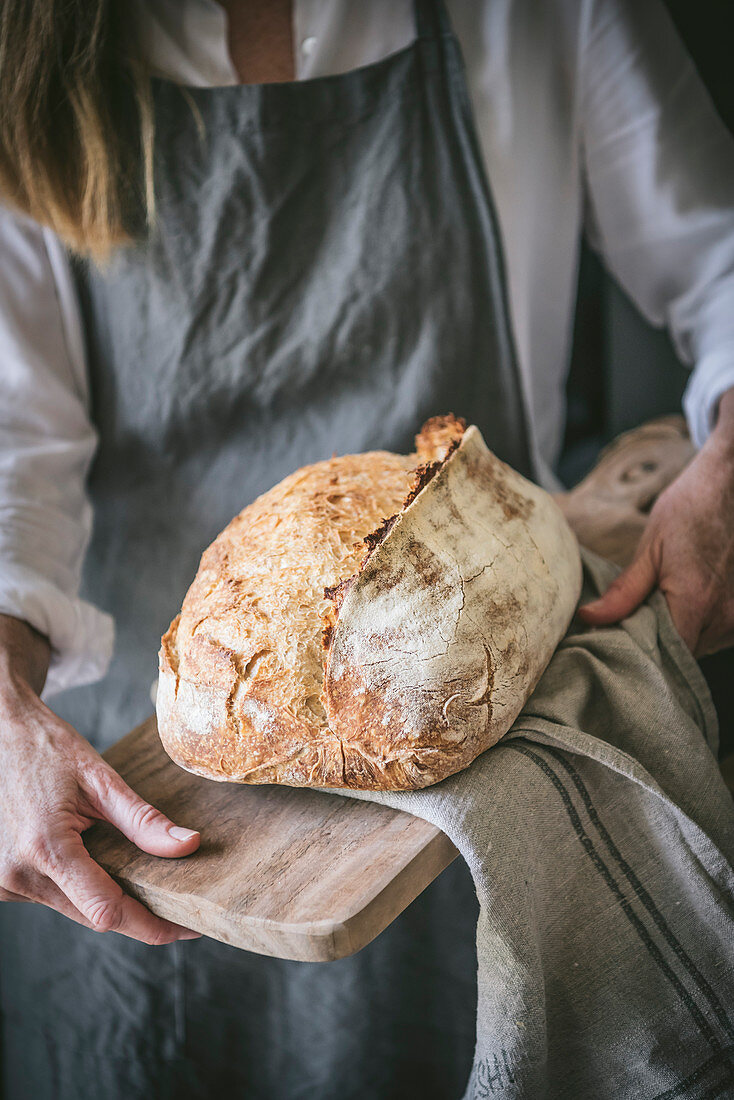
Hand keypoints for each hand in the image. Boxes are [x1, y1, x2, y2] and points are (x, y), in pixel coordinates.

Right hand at [0, 671, 201, 944]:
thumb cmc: (47, 748)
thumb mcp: (100, 778)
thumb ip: (143, 820)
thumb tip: (189, 845)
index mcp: (46, 848)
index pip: (107, 911)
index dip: (150, 924)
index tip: (186, 926)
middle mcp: (18, 874)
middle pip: (92, 916)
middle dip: (135, 914)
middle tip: (175, 903)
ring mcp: (1, 882)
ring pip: (71, 909)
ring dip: (101, 897)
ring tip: (129, 868)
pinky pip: (50, 896)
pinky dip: (75, 887)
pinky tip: (89, 860)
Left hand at [579, 391, 733, 655]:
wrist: (733, 482)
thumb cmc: (691, 508)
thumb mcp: (650, 547)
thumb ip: (624, 592)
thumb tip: (591, 618)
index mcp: (694, 604)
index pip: (663, 656)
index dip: (639, 654)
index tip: (617, 642)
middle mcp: (724, 617)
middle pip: (684, 654)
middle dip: (658, 644)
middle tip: (634, 623)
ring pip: (703, 644)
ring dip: (681, 633)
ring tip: (662, 606)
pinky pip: (719, 630)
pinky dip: (701, 623)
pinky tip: (687, 599)